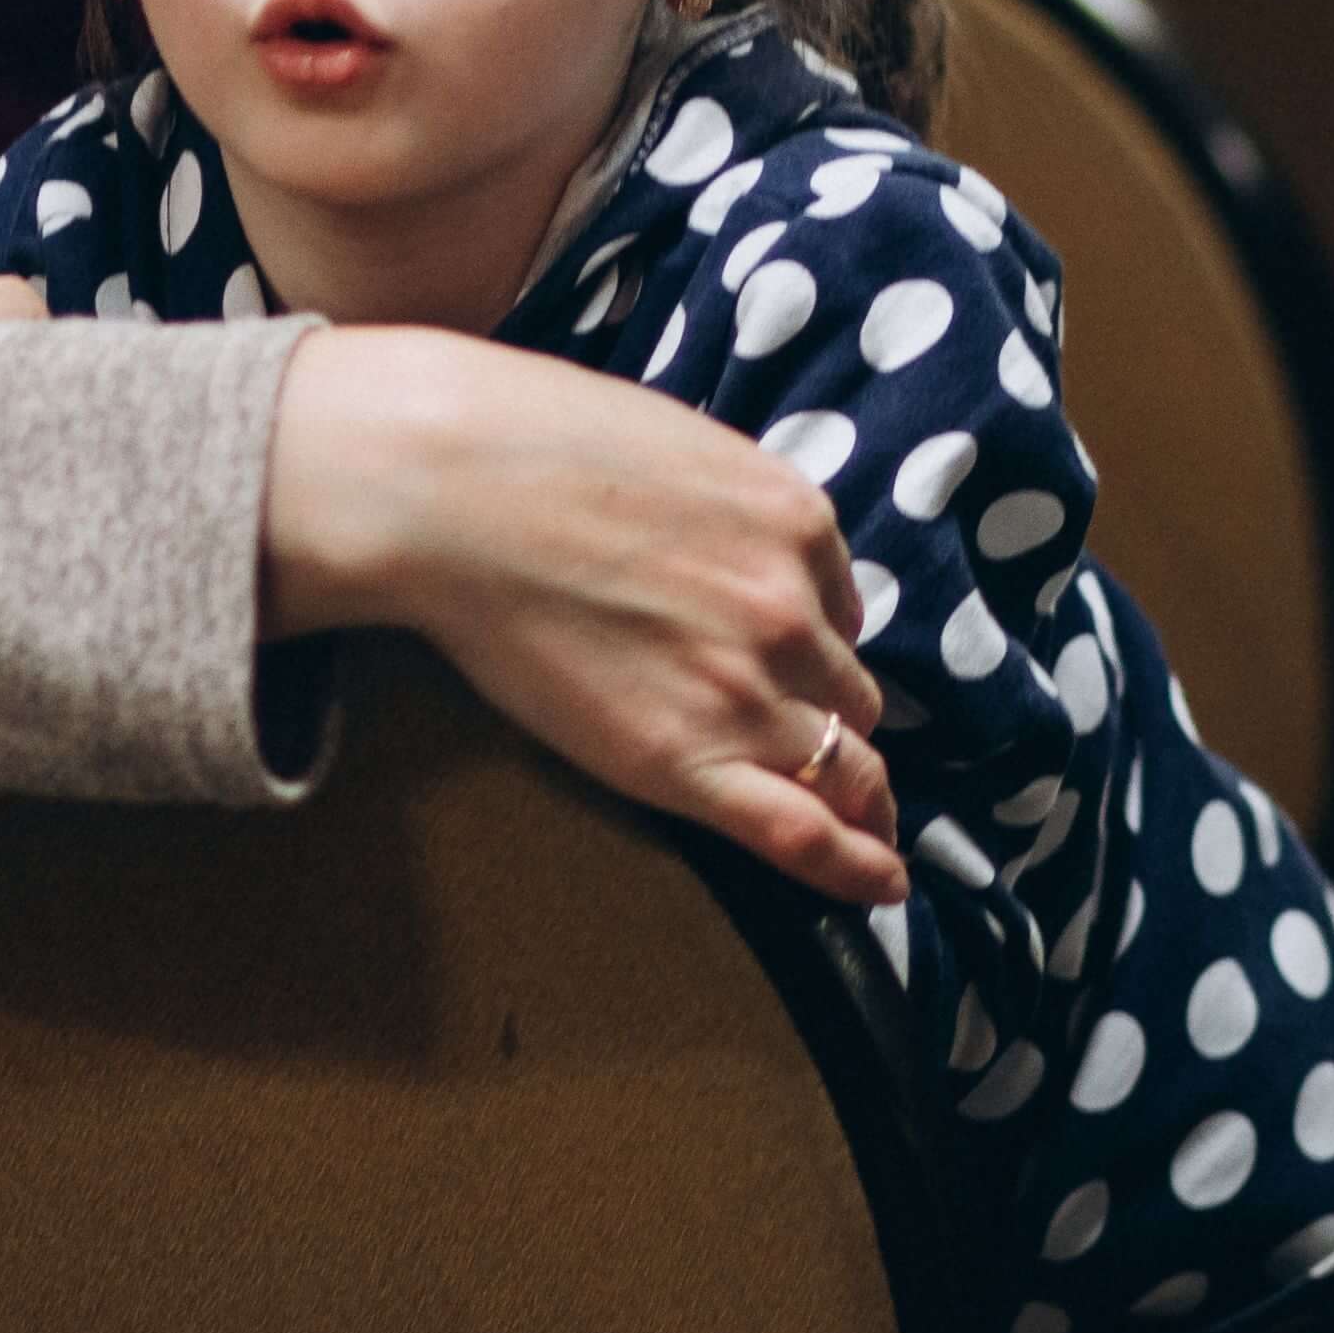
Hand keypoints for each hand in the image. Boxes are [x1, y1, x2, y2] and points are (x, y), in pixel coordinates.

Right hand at [260, 327, 902, 905]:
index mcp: (797, 522)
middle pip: (848, 691)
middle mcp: (793, 609)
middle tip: (820, 750)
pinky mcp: (691, 761)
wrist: (449, 491)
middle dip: (830, 716)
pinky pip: (803, 832)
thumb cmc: (531, 447)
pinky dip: (856, 867)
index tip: (795, 668)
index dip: (817, 643)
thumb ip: (732, 506)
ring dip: (853, 791)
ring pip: (842, 762)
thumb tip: (732, 545)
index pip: (838, 609)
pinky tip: (884, 886)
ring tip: (869, 831)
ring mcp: (749, 691)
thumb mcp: (679, 445)